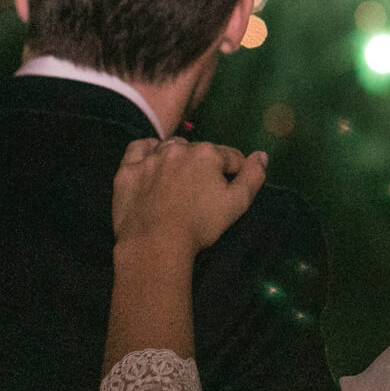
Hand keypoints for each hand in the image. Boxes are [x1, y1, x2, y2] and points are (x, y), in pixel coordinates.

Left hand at [112, 138, 266, 259]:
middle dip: (203, 165)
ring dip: (177, 157)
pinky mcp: (128, 170)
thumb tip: (261, 154)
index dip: (234, 172)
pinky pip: (138, 150)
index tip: (229, 189)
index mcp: (207, 153)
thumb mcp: (237, 204)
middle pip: (198, 151)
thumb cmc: (199, 225)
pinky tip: (150, 163)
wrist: (154, 243)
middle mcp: (179, 148)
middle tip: (201, 191)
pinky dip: (147, 152)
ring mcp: (150, 157)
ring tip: (177, 179)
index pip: (230, 156)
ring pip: (169, 147)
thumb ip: (253, 177)